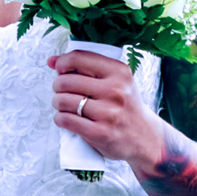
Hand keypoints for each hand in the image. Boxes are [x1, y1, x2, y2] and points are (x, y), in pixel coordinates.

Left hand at [49, 51, 164, 169]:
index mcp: (119, 72)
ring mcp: (108, 113)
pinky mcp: (100, 133)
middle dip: (58, 86)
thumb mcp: (116, 81)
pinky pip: (66, 120)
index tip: (60, 70)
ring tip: (64, 105)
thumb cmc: (124, 106)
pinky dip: (60, 118)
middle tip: (63, 92)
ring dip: (57, 103)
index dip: (62, 63)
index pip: (79, 58)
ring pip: (63, 100)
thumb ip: (87, 67)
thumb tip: (51, 61)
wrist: (144, 137)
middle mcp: (116, 90)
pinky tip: (65, 118)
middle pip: (66, 81)